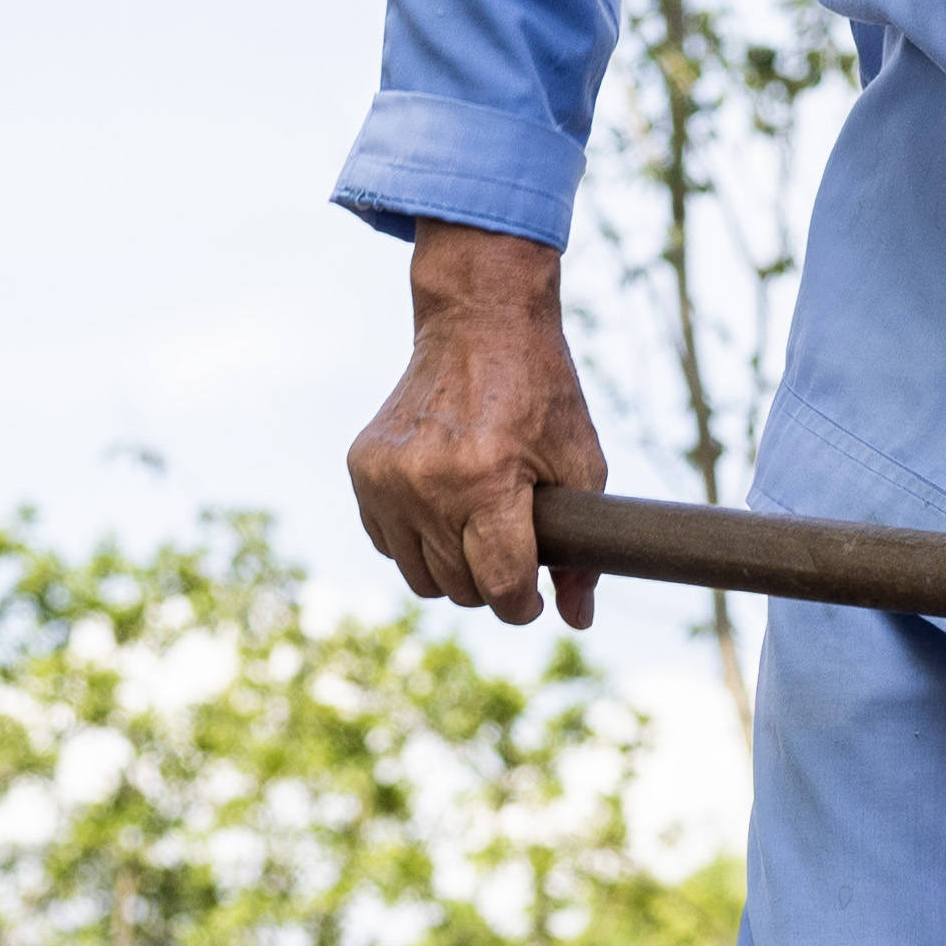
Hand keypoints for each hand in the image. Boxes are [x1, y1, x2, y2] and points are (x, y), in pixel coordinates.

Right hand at [347, 224, 604, 625]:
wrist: (480, 324)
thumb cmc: (542, 394)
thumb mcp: (582, 465)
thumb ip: (583, 552)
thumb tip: (578, 621)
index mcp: (485, 481)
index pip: (500, 584)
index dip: (523, 605)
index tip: (535, 600)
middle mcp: (426, 483)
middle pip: (459, 588)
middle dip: (492, 583)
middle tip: (513, 550)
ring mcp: (386, 478)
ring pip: (419, 577)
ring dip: (452, 570)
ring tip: (480, 531)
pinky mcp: (362, 469)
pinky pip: (387, 544)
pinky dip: (417, 542)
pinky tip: (445, 510)